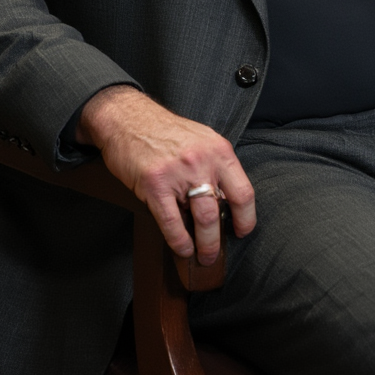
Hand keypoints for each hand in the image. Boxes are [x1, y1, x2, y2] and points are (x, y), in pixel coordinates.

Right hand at [77, 85, 255, 265]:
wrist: (128, 118)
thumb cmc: (164, 131)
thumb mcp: (201, 140)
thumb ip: (215, 166)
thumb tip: (224, 200)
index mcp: (218, 151)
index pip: (243, 192)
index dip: (246, 218)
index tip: (242, 230)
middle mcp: (202, 161)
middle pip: (221, 209)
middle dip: (220, 239)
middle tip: (216, 253)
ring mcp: (178, 173)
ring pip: (202, 218)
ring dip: (205, 244)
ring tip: (203, 256)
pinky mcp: (155, 184)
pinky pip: (171, 221)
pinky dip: (179, 241)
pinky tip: (182, 248)